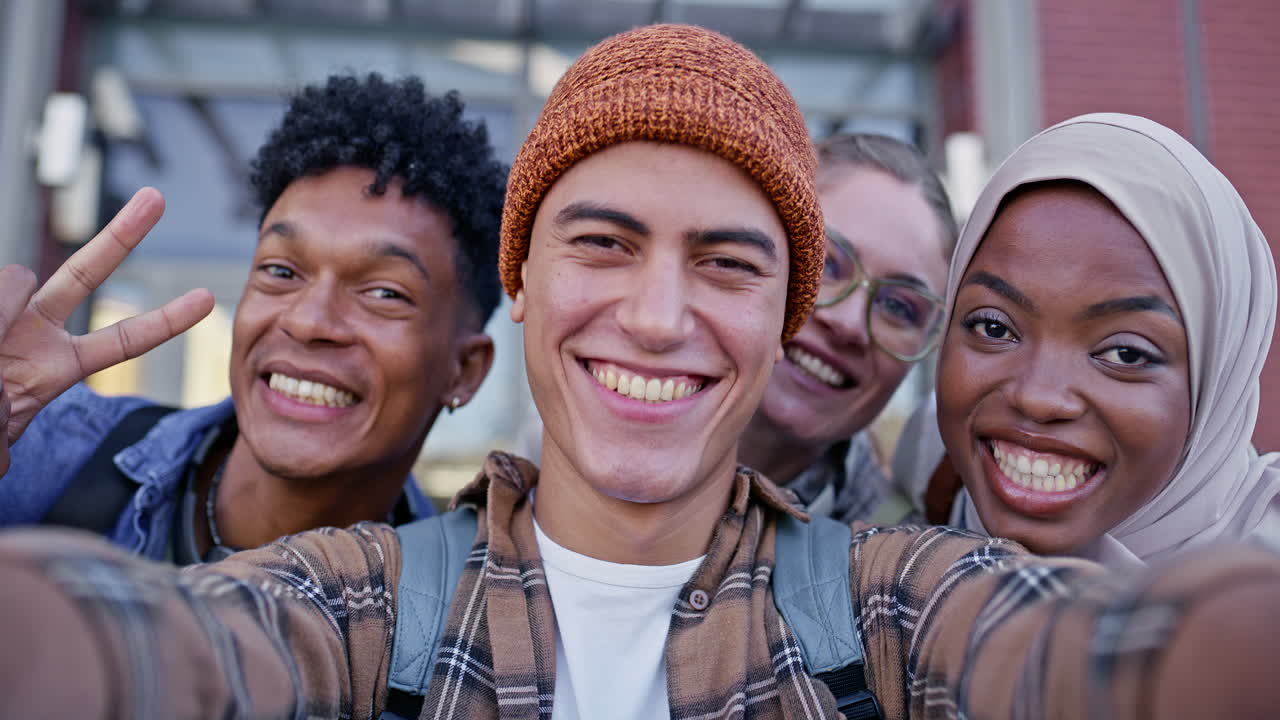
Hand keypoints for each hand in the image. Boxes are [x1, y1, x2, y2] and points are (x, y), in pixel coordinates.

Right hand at [0, 188, 213, 451]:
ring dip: (0, 314)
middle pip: (85, 272)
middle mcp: (34, 329)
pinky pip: (0, 288)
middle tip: (156, 198)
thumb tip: (0, 344)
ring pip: (14, 278)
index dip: (165, 320)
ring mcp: (3, 311)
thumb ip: (4, 407)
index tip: (207, 300)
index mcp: (56, 367)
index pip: (122, 340)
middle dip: (122, 234)